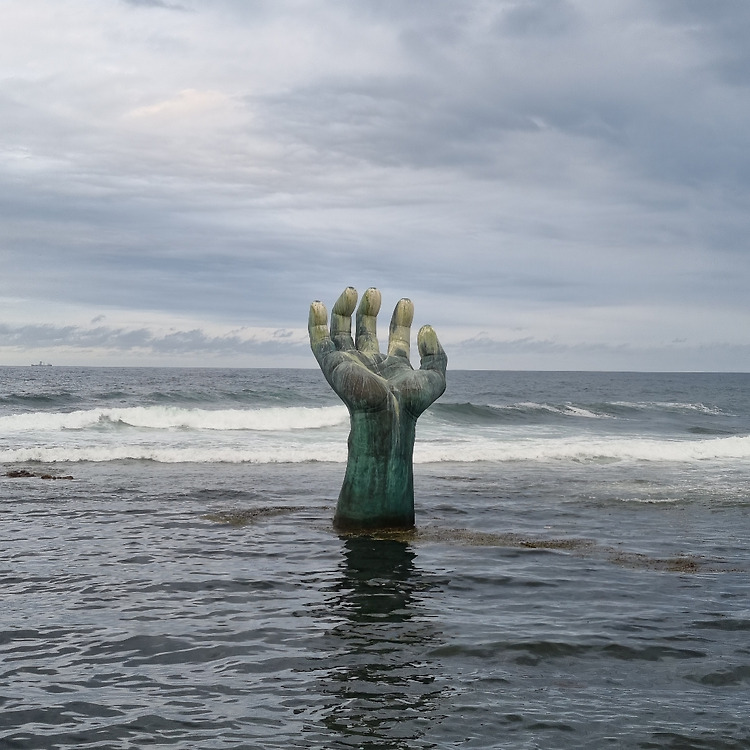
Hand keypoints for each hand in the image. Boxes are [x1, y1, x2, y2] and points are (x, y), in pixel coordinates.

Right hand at [308, 287, 446, 416]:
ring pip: (341, 332)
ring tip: (352, 290)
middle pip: (365, 330)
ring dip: (344, 310)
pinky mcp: (332, 365)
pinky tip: (317, 305)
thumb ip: (436, 353)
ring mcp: (349, 363)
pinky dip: (315, 324)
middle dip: (370, 309)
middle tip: (375, 292)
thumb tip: (427, 328)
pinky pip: (318, 342)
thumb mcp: (435, 377)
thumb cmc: (410, 403)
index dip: (401, 319)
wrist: (386, 415)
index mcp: (392, 367)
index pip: (395, 337)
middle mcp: (369, 364)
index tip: (406, 302)